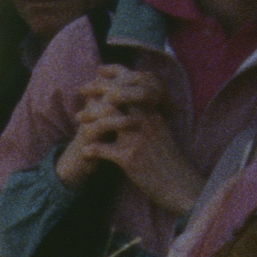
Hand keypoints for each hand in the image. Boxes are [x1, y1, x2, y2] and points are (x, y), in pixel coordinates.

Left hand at [65, 65, 200, 210]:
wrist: (178, 184)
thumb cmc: (167, 158)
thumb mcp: (160, 129)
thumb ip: (147, 112)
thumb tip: (130, 99)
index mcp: (153, 111)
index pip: (133, 81)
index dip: (114, 72)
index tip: (98, 72)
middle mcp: (146, 120)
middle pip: (117, 94)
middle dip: (96, 90)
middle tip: (81, 91)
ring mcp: (137, 138)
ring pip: (107, 118)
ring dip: (89, 118)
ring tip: (78, 121)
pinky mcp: (129, 159)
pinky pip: (103, 149)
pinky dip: (91, 149)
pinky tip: (85, 151)